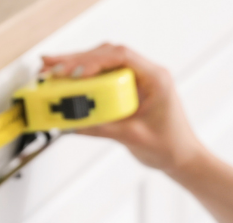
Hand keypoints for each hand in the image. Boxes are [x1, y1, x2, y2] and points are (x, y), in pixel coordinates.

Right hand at [42, 44, 205, 173]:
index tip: (74, 72)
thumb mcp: (133, 138)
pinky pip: (104, 76)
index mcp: (156, 78)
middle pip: (107, 55)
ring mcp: (137, 79)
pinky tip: (66, 80)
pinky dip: (84, 78)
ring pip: (103, 62)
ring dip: (77, 65)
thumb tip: (72, 124)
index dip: (94, 61)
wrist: (182, 158)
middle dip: (77, 59)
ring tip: (51, 69)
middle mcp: (147, 73)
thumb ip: (103, 129)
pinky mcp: (128, 89)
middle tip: (50, 66)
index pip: (122, 57)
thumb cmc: (169, 146)